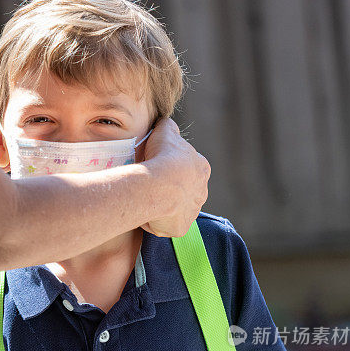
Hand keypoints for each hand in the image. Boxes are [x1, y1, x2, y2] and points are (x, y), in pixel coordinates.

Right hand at [141, 118, 210, 237]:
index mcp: (202, 169)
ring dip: (165, 206)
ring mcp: (192, 211)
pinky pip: (169, 225)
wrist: (160, 186)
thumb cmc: (163, 157)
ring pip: (178, 209)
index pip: (187, 169)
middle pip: (184, 191)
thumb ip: (168, 128)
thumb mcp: (165, 132)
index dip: (171, 168)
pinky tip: (147, 214)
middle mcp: (202, 191)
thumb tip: (165, 123)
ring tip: (147, 201)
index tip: (158, 168)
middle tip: (152, 187)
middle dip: (170, 190)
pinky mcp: (181, 227)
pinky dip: (158, 221)